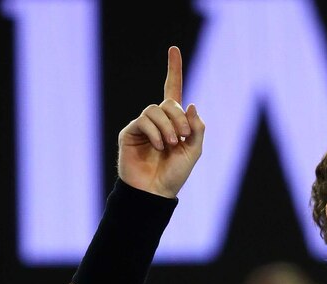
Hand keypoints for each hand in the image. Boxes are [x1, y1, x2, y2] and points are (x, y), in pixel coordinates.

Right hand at [117, 46, 204, 197]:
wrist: (155, 191)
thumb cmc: (175, 174)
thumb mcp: (194, 151)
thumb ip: (196, 129)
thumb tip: (191, 104)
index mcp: (174, 121)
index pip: (173, 89)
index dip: (174, 69)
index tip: (173, 49)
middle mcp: (157, 120)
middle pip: (169, 103)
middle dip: (180, 119)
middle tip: (182, 138)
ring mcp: (142, 125)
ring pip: (155, 110)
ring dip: (168, 127)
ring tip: (170, 145)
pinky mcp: (129, 132)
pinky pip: (144, 121)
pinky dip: (155, 133)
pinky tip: (159, 147)